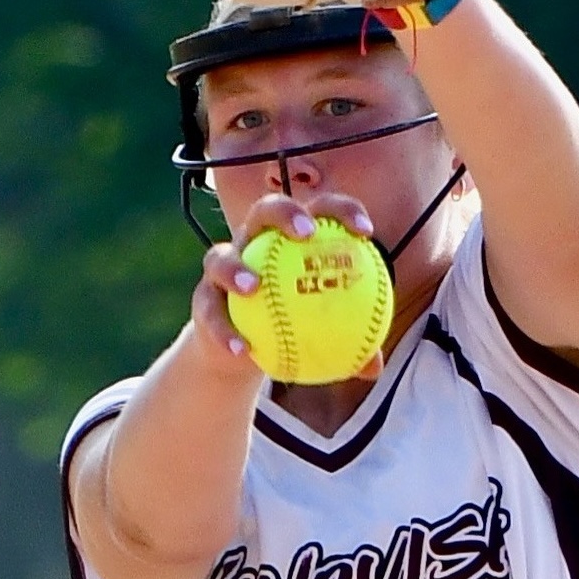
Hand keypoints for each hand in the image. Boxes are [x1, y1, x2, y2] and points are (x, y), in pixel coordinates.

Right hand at [191, 191, 384, 380]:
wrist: (244, 349)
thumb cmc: (295, 330)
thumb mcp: (324, 337)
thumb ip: (348, 346)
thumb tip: (374, 368)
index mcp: (291, 238)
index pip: (321, 210)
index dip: (343, 210)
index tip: (366, 232)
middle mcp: (255, 242)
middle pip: (266, 210)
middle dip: (286, 213)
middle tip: (308, 234)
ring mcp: (224, 266)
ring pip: (221, 256)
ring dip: (235, 268)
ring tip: (253, 287)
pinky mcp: (203, 298)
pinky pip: (209, 311)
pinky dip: (224, 330)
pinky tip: (241, 350)